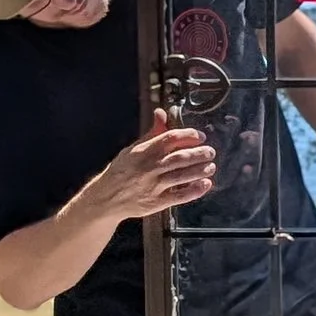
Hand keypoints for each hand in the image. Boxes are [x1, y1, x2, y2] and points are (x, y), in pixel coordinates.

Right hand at [78, 108, 216, 222]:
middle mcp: (149, 168)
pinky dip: (195, 190)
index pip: (170, 138)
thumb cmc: (122, 171)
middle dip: (199, 153)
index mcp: (143, 152)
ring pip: (182, 176)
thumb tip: (162, 113)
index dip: (189, 135)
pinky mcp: (156, 202)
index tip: (201, 137)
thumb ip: (152, 133)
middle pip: (180, 157)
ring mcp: (153, 186)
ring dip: (200, 170)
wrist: (105, 198)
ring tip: (211, 166)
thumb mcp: (133, 149)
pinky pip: (179, 196)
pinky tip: (205, 184)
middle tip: (210, 152)